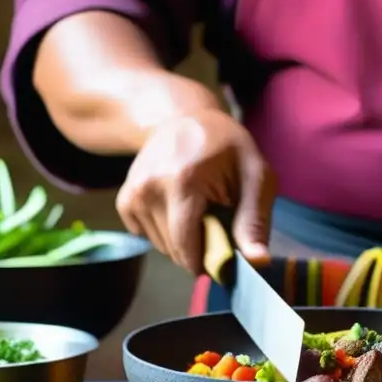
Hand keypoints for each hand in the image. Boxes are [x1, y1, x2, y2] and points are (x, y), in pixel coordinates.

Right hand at [115, 109, 275, 274]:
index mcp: (183, 183)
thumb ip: (254, 221)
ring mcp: (132, 194)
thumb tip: (257, 263)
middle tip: (218, 226)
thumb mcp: (256, 177)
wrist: (184, 118)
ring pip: (161, 247)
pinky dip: (166, 233)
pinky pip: (147, 236)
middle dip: (199, 251)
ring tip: (200, 213)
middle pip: (174, 250)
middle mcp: (149, 189)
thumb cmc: (228, 149)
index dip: (208, 262)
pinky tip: (179, 210)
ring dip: (183, 242)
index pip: (186, 247)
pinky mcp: (124, 200)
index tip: (227, 259)